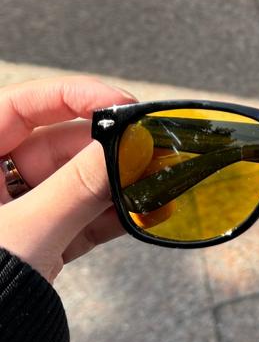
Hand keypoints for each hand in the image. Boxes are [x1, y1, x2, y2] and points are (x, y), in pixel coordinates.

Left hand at [0, 76, 137, 283]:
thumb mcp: (23, 234)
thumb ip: (77, 187)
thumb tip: (125, 146)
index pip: (22, 106)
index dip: (74, 95)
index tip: (122, 104)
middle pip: (57, 145)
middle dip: (108, 149)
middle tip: (152, 150)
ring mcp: (15, 216)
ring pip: (74, 184)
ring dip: (118, 184)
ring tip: (160, 183)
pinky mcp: (38, 246)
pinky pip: (80, 219)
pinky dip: (113, 216)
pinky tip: (149, 211)